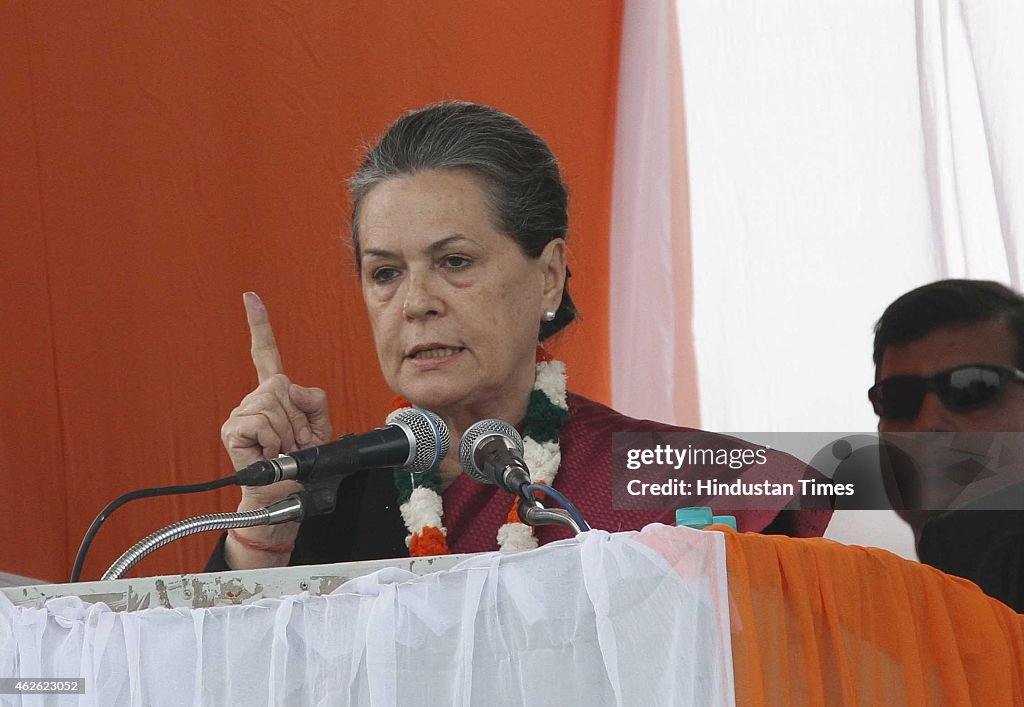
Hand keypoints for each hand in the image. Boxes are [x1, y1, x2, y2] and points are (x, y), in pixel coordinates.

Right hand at [220, 292, 332, 566]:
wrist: (290, 496)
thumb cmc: (303, 466)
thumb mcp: (321, 429)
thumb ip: (315, 401)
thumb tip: (291, 388)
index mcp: (274, 396)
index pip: (265, 355)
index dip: (259, 325)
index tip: (249, 297)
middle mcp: (253, 401)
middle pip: (282, 387)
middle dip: (297, 418)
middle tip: (293, 443)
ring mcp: (240, 415)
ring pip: (274, 405)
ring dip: (287, 433)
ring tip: (282, 451)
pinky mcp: (233, 430)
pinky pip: (262, 421)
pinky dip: (274, 440)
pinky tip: (270, 453)